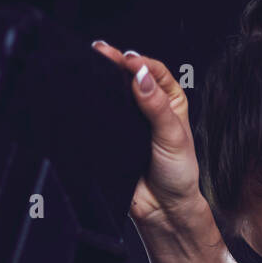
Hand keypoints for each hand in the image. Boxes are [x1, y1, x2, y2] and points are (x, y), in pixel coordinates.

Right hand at [90, 40, 203, 227]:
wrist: (162, 210)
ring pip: (112, 96)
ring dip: (100, 83)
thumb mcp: (173, 137)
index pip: (152, 71)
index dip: (139, 62)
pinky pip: (99, 120)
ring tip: (88, 68)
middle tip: (99, 52)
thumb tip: (140, 76)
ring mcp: (127, 122)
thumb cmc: (178, 174)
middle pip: (129, 78)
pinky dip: (91, 109)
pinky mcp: (110, 138)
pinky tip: (83, 99)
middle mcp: (148, 107)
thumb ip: (157, 107)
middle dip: (113, 63)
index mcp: (169, 100)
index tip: (126, 59)